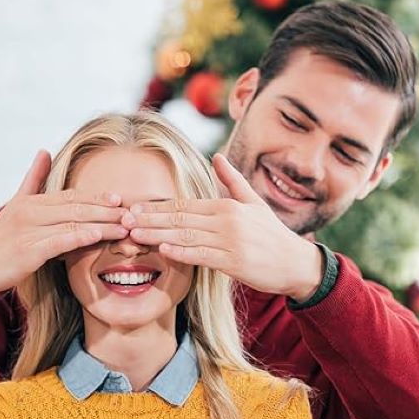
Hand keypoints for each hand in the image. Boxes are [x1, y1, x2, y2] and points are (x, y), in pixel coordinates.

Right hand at [0, 150, 128, 296]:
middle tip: (132, 213)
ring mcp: (28, 231)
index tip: (121, 198)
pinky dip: (79, 236)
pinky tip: (97, 235)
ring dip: (102, 224)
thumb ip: (33, 180)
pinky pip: (58, 241)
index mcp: (32, 201)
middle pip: (76, 206)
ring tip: (125, 226)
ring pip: (71, 223)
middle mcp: (30, 212)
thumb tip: (44, 151)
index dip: (97, 196)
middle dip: (106, 209)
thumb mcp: (15, 205)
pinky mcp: (26, 251)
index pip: (71, 196)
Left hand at [123, 153, 322, 301]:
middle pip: (179, 218)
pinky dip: (182, 252)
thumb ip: (232, 181)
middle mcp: (226, 220)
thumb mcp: (253, 203)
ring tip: (133, 235)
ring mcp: (230, 241)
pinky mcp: (234, 262)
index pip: (184, 204)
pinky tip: (163, 250)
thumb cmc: (272, 235)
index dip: (157, 207)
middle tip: (122, 219)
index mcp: (226, 205)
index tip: (133, 208)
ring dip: (157, 235)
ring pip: (186, 236)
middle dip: (149, 219)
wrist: (295, 263)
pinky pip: (203, 256)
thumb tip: (217, 155)